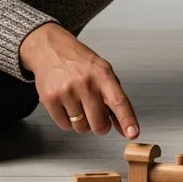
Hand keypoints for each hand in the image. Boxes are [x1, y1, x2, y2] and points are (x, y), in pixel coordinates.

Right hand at [19, 22, 139, 138]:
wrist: (50, 48)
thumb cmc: (79, 62)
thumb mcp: (103, 72)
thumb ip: (115, 99)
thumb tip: (126, 128)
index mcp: (103, 75)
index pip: (119, 101)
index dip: (127, 119)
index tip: (132, 133)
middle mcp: (85, 83)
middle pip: (99, 124)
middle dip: (100, 125)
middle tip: (97, 115)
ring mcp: (66, 91)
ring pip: (81, 128)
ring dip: (82, 122)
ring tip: (78, 104)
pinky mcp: (50, 99)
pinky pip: (65, 126)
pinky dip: (67, 120)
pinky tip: (67, 104)